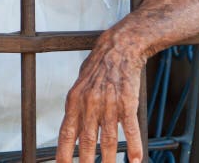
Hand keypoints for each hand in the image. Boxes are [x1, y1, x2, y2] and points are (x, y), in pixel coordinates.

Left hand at [55, 33, 145, 162]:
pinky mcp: (128, 104)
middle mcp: (90, 104)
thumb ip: (76, 107)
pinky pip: (131, 130)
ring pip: (109, 140)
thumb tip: (73, 129)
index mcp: (75, 100)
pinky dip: (134, 147)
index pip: (67, 132)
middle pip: (87, 141)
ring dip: (109, 160)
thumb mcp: (79, 84)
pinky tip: (135, 160)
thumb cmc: (98, 65)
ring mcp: (110, 105)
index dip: (63, 152)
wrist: (119, 48)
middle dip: (85, 161)